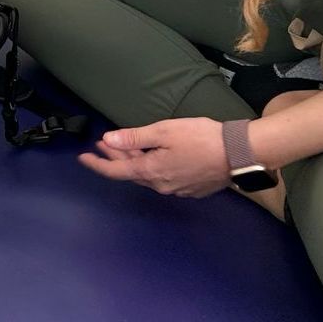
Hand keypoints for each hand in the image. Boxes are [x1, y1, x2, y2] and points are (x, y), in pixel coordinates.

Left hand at [79, 118, 231, 197]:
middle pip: (131, 172)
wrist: (239, 154)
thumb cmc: (202, 139)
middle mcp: (161, 186)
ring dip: (135, 161)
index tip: (83, 157)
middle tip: (104, 143)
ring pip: (148, 175)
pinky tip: (155, 155)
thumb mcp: (164, 132)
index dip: (97, 164)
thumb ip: (135, 137)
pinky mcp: (191, 188)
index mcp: (151, 172)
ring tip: (126, 146)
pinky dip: (153, 165)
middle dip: (116, 157)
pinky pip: (164, 178)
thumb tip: (109, 140)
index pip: (116, 171)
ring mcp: (177, 189)